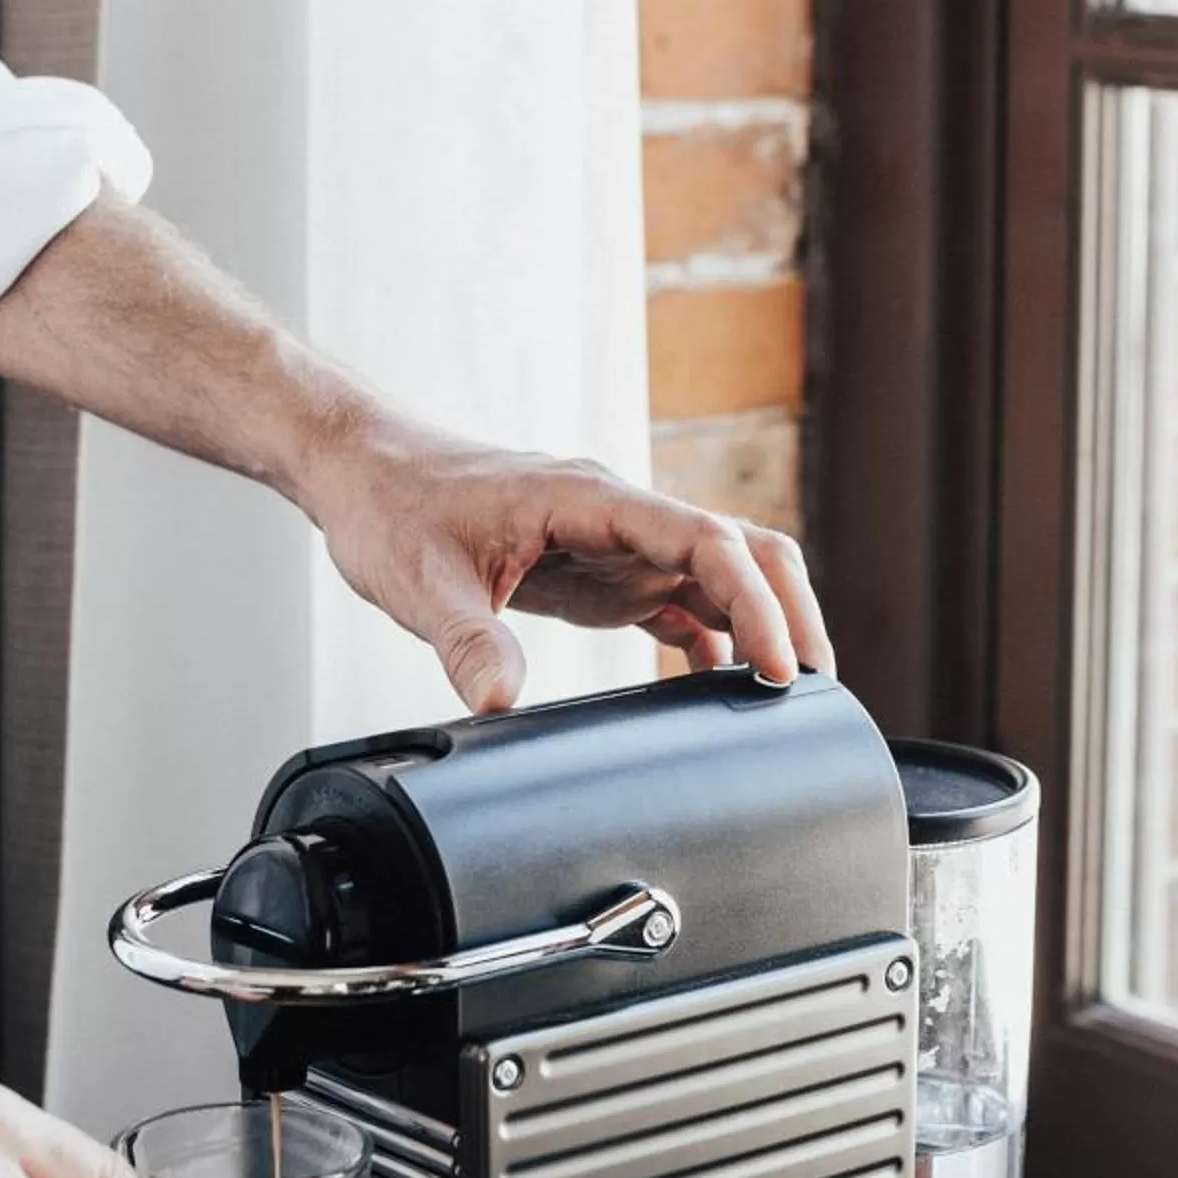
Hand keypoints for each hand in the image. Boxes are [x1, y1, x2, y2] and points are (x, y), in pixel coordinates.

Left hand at [298, 414, 832, 712]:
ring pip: (722, 572)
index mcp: (590, 499)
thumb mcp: (420, 583)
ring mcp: (615, 542)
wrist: (363, 474)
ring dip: (760, 624)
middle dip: (789, 611)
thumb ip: (465, 641)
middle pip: (741, 548)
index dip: (755, 601)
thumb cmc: (391, 508)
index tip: (780, 666)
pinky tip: (718, 688)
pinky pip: (680, 599)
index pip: (705, 538)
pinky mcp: (601, 570)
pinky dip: (713, 639)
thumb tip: (499, 703)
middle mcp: (618, 514)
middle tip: (814, 689)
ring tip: (784, 700)